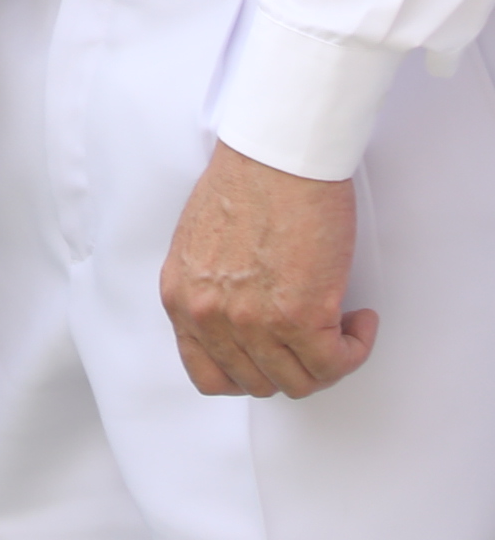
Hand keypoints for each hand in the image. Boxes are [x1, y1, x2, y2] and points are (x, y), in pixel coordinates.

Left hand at [162, 140, 377, 399]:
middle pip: (258, 382)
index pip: (208, 374)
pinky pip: (335, 364)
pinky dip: (355, 348)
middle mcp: (209, 317)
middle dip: (292, 365)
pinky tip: (358, 319)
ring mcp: (252, 322)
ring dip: (327, 359)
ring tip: (338, 325)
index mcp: (181, 299)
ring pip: (299, 382)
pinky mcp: (299, 317)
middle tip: (313, 338)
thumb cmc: (245, 183)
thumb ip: (211, 290)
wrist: (275, 157)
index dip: (248, 372)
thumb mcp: (201, 248)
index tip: (272, 355)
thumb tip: (241, 320)